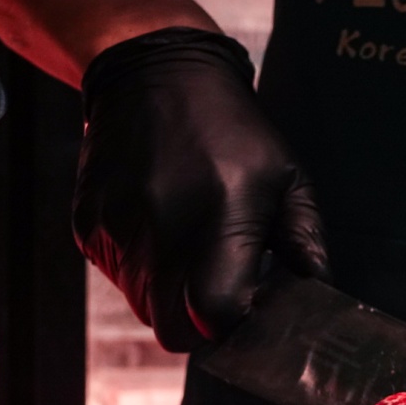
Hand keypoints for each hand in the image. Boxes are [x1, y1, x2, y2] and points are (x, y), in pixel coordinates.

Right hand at [73, 28, 328, 351]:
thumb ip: (305, 243)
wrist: (154, 75)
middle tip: (216, 290)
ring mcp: (118, 228)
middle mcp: (162, 227)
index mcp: (220, 217)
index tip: (241, 306)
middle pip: (171, 329)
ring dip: (169, 294)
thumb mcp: (287, 178)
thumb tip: (316, 294)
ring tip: (188, 243)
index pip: (212, 316)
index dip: (229, 326)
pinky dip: (140, 268)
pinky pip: (116, 277)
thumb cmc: (232, 131)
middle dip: (197, 323)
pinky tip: (158, 224)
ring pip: (141, 307)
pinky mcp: (88, 225)